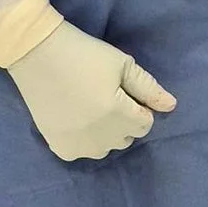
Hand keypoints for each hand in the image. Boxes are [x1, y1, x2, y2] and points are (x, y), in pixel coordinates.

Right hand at [0, 15, 176, 164]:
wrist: (36, 53)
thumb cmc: (83, 53)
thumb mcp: (121, 64)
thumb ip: (149, 88)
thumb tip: (171, 106)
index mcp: (117, 113)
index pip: (145, 124)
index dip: (139, 107)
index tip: (123, 91)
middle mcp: (98, 136)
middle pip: (126, 138)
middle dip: (123, 121)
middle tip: (104, 96)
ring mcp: (77, 145)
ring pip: (106, 148)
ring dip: (105, 133)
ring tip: (89, 107)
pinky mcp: (58, 147)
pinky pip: (83, 153)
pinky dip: (84, 140)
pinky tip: (75, 119)